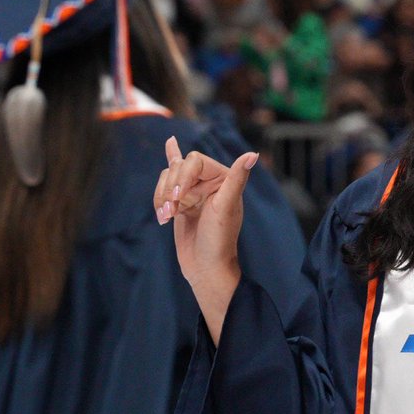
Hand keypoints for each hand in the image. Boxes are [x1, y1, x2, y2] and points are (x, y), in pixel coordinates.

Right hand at [155, 136, 256, 343]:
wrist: (206, 268)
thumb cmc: (219, 240)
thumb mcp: (226, 208)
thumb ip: (237, 180)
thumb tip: (253, 154)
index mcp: (224, 179)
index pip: (195, 161)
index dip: (183, 176)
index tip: (178, 198)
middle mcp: (209, 182)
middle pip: (178, 167)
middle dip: (170, 188)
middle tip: (171, 210)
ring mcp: (193, 192)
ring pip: (168, 177)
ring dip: (161, 196)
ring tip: (165, 216)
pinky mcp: (181, 203)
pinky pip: (168, 182)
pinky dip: (165, 174)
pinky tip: (170, 146)